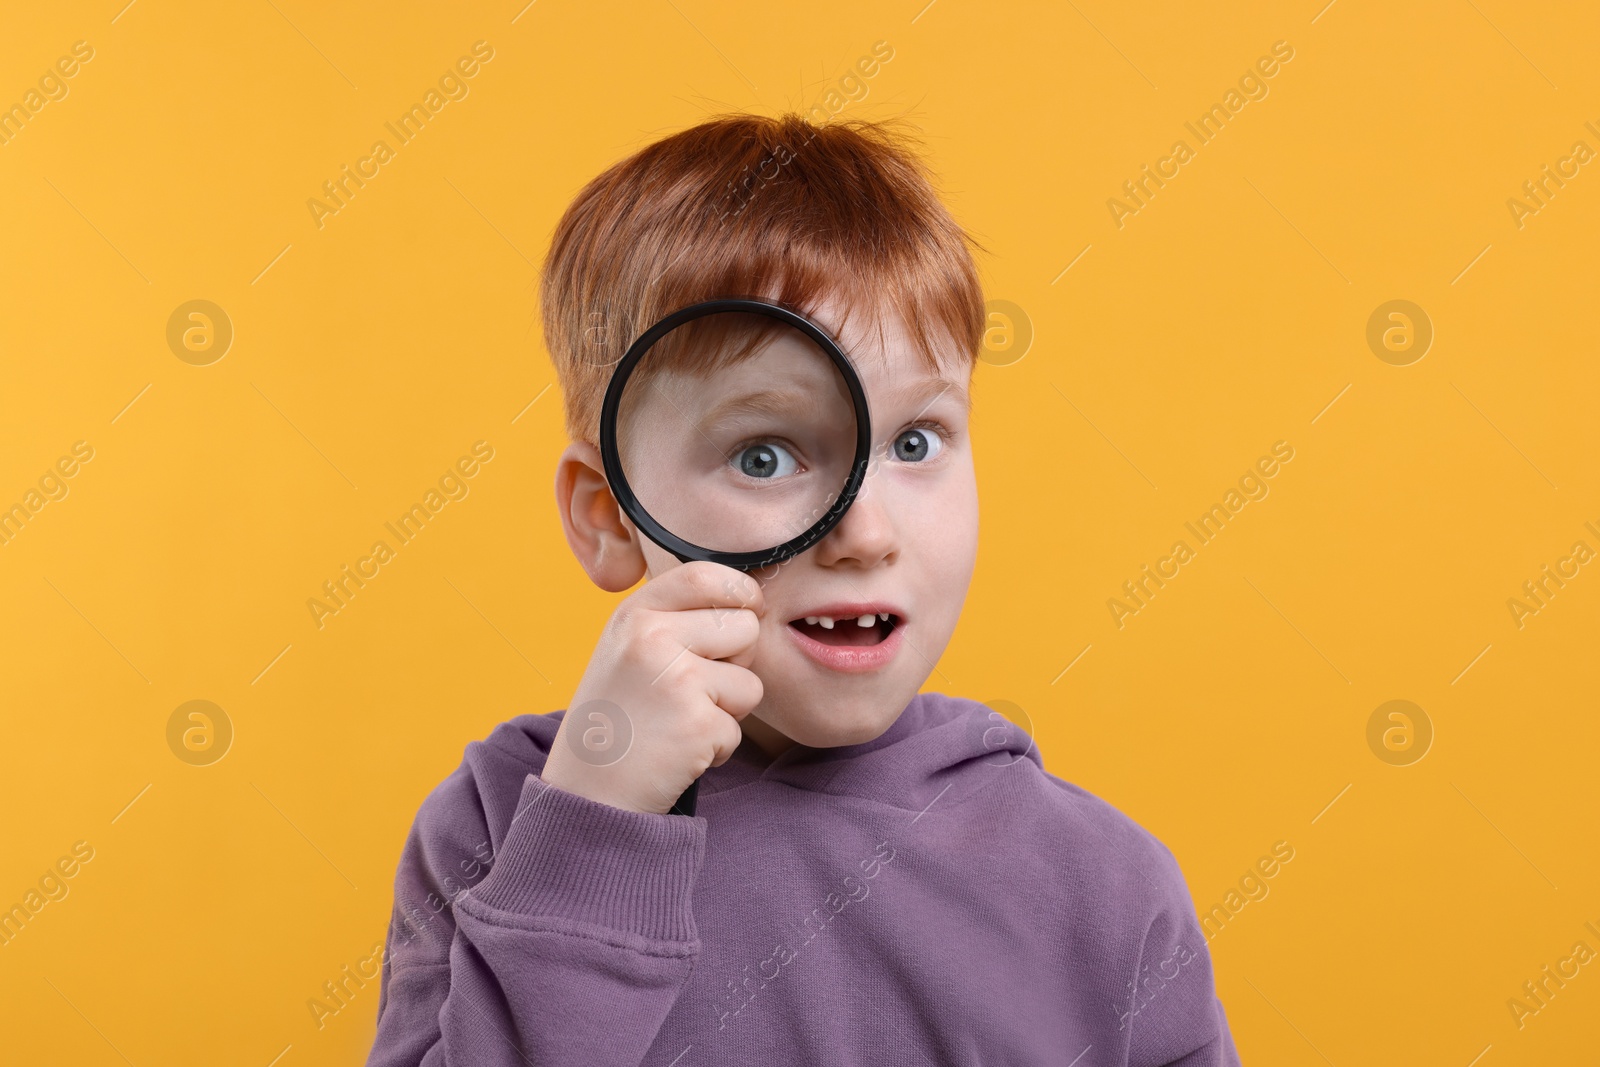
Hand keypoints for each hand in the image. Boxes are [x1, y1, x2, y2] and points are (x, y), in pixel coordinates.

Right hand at [542, 561, 764, 814]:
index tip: (747, 609)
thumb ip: (675, 622)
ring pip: (749, 682)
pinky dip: (716, 747)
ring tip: (680, 722)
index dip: (740, 591)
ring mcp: (676, 680)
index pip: (706, 575)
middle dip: (738, 661)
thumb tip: (748, 602)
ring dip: (727, 710)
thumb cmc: (614, 720)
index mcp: (634, 615)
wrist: (585, 793)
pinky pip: (737, 729)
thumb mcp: (626, 651)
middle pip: (745, 627)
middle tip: (696, 689)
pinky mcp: (697, 724)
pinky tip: (678, 751)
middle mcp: (652, 638)